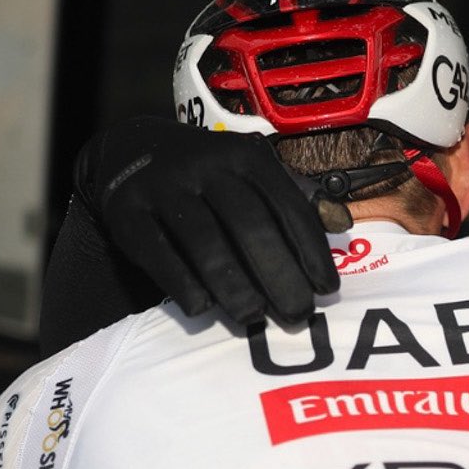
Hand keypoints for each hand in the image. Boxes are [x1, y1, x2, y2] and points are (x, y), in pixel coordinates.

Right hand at [75, 117, 336, 325]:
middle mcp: (204, 166)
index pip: (285, 205)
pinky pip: (157, 252)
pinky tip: (203, 308)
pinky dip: (182, 282)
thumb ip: (295, 197)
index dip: (310, 249)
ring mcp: (163, 187)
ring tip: (253, 318)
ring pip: (204, 239)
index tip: (326, 289)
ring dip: (233, 284)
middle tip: (295, 313)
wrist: (132, 150)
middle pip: (248, 223)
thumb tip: (341, 224)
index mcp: (244, 157)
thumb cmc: (209, 176)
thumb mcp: (251, 171)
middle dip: (277, 272)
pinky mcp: (127, 212)